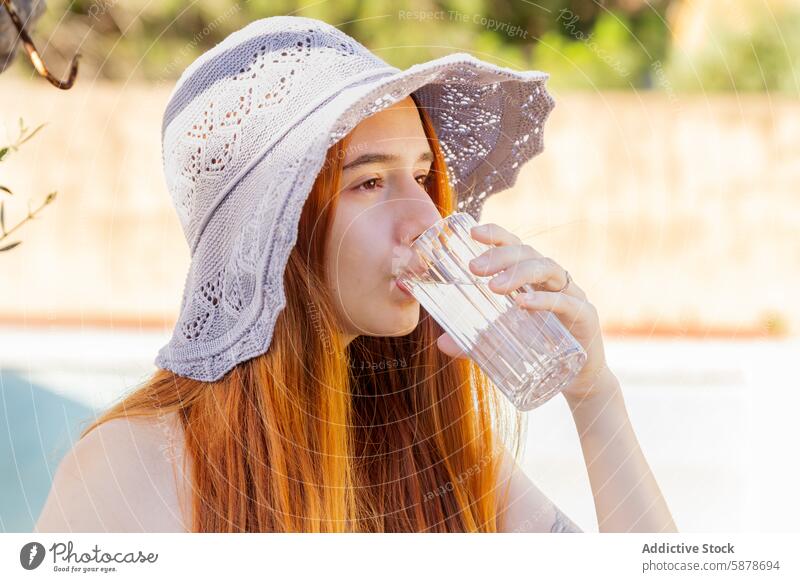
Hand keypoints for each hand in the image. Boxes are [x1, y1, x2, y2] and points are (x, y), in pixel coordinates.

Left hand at [435, 221, 613, 403]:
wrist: (578, 379)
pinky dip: (545, 300)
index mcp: (533, 279)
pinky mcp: (586, 317)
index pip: (516, 247)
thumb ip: (473, 342)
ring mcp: (571, 295)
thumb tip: (442, 343)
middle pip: (529, 254)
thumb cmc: (540, 350)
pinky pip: (566, 302)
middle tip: (474, 268)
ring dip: (520, 274)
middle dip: (501, 256)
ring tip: (494, 287)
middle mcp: (552, 281)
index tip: (473, 232)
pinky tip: (524, 304)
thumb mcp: (502, 343)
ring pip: (548, 269)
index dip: (497, 235)